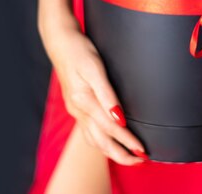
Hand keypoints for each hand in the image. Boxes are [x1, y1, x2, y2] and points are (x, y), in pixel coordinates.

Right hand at [40, 17, 146, 164]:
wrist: (60, 42)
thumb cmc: (79, 50)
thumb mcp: (94, 67)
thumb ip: (107, 94)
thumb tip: (119, 117)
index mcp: (84, 100)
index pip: (110, 128)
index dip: (127, 141)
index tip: (142, 150)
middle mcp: (78, 109)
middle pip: (101, 141)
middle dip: (121, 154)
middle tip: (140, 160)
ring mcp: (75, 110)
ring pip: (93, 139)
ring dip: (111, 151)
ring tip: (129, 156)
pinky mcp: (75, 106)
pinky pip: (88, 132)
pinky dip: (100, 142)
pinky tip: (108, 142)